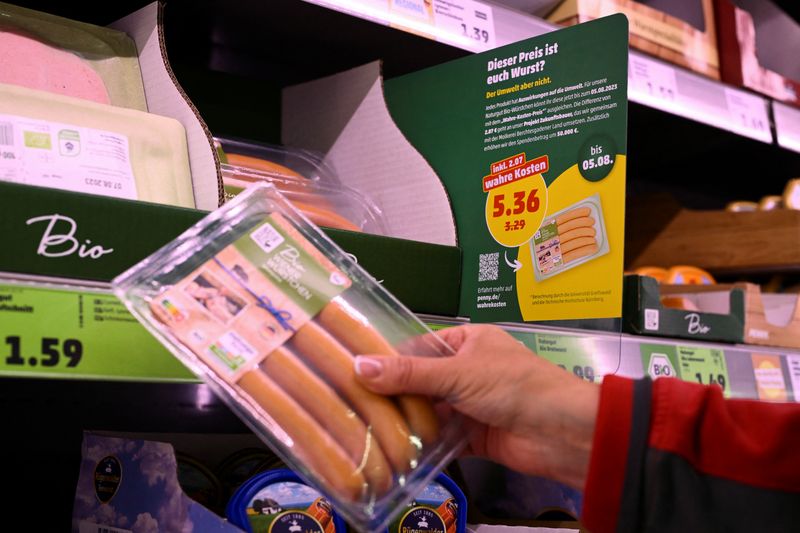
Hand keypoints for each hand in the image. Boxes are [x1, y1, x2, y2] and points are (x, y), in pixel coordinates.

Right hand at [354, 324, 598, 488]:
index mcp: (468, 342)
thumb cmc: (513, 386)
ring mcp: (470, 405)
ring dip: (405, 421)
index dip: (389, 359)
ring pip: (429, 411)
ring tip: (363, 428)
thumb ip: (409, 374)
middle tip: (351, 404)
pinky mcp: (473, 437)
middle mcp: (467, 371)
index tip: (353, 371)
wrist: (561, 433)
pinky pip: (441, 438)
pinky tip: (392, 450)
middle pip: (421, 381)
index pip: (419, 347)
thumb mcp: (458, 373)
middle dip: (393, 394)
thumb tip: (358, 366)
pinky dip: (422, 444)